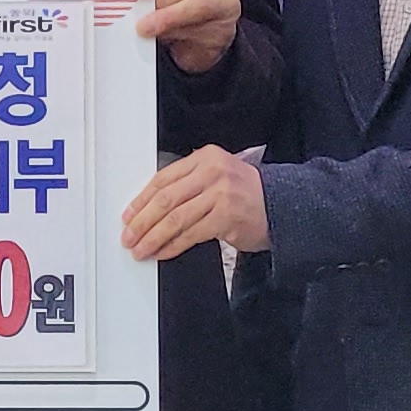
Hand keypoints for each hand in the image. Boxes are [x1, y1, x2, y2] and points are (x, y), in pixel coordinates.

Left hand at [122, 145, 267, 261]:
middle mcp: (212, 172)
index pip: (163, 178)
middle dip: (142, 221)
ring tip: (141, 249)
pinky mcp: (226, 217)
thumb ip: (187, 185)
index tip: (128, 215)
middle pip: (166, 198)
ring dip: (154, 237)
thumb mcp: (216, 177)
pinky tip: (163, 252)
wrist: (281, 206)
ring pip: (175, 218)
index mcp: (205, 158)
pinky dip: (174, 246)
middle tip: (129, 236)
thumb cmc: (245, 194)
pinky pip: (191, 234)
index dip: (141, 199)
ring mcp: (221, 194)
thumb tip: (148, 209)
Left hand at [133, 0, 243, 76]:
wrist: (201, 40)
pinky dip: (177, 33)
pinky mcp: (226, 30)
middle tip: (142, 11)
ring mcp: (227, 4)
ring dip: (167, 17)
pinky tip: (165, 36)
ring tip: (147, 27)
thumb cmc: (183, 7)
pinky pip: (200, 30)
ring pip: (197, 6)